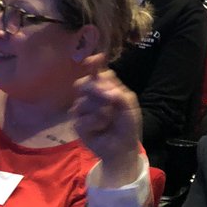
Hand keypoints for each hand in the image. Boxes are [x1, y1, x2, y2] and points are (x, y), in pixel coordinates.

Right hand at [73, 56, 143, 186]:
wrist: (123, 147)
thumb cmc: (127, 125)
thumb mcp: (130, 106)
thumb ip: (119, 93)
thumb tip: (105, 88)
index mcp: (105, 88)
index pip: (97, 72)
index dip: (94, 65)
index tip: (94, 59)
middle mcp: (91, 96)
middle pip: (85, 84)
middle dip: (96, 89)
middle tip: (110, 100)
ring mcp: (82, 110)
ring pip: (84, 102)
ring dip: (101, 111)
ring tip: (109, 119)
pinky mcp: (77, 125)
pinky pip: (82, 119)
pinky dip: (95, 123)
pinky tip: (101, 128)